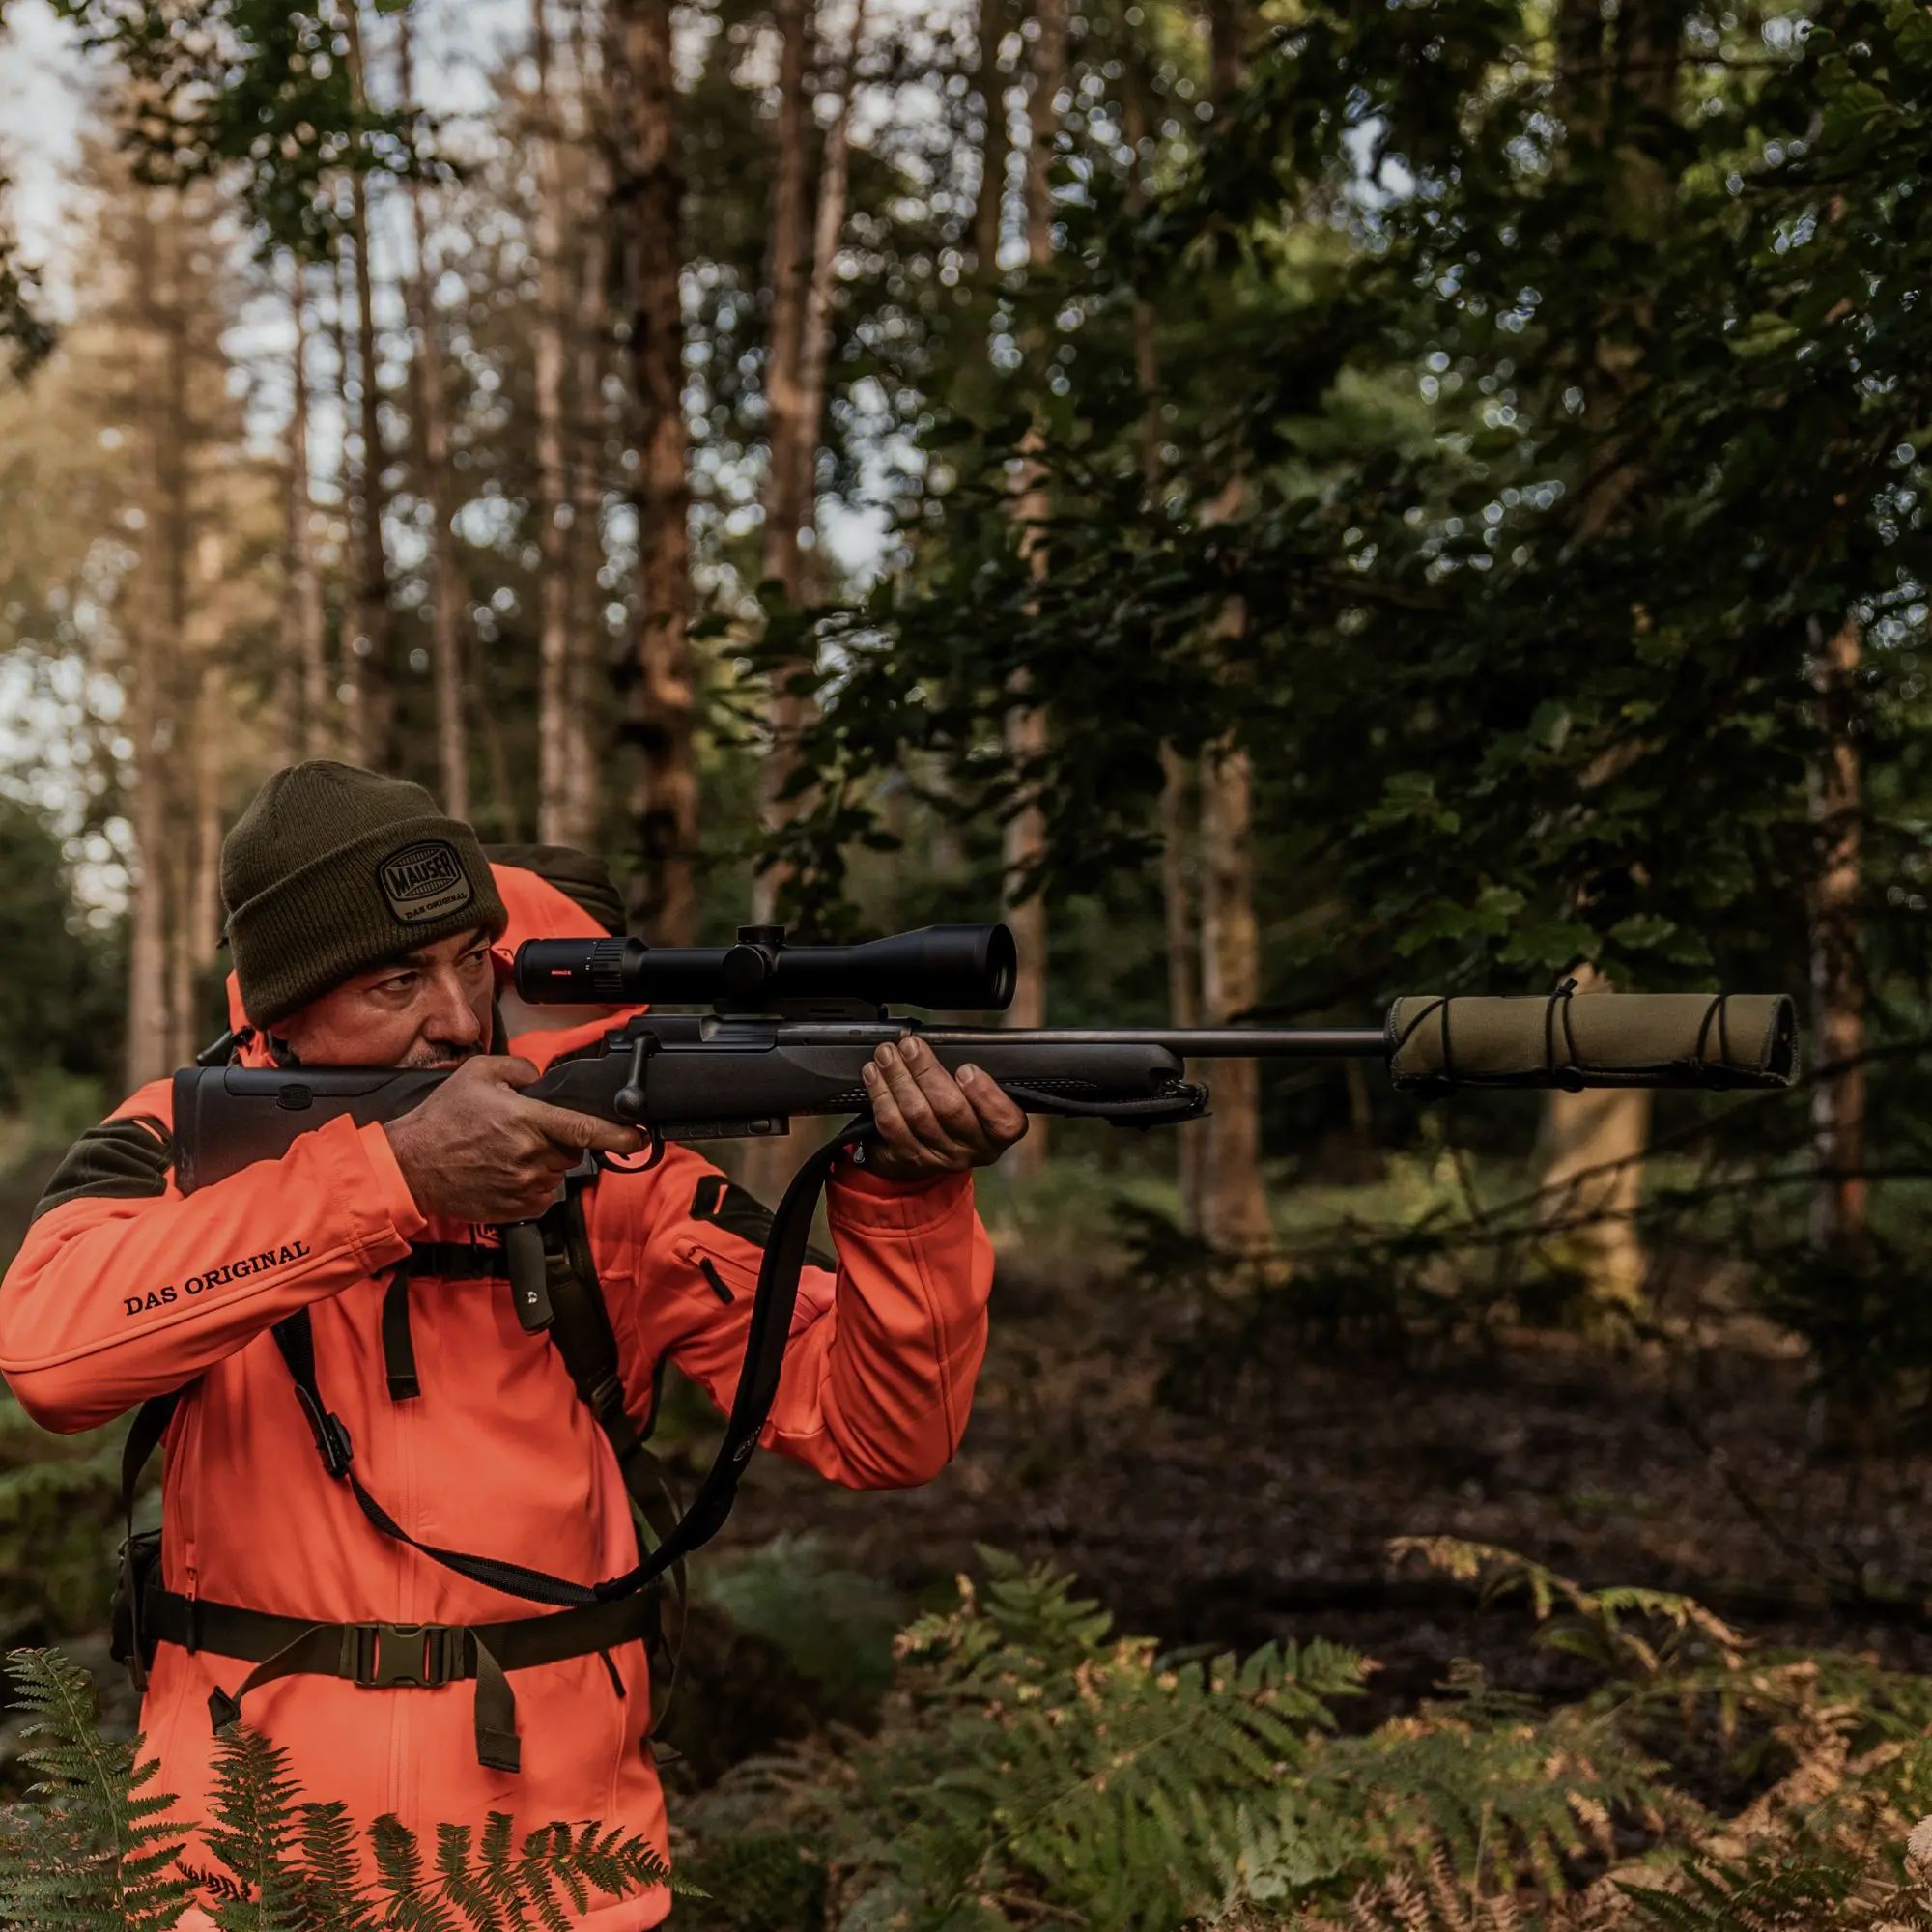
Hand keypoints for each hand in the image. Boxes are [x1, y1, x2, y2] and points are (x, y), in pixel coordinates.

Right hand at [381, 1055, 645, 1222]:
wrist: (411, 1166)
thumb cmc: (442, 1120)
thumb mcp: (477, 1073)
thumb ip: (519, 1068)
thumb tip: (540, 1077)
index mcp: (527, 1121)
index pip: (585, 1129)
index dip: (618, 1135)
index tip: (640, 1137)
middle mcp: (531, 1156)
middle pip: (572, 1150)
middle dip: (560, 1140)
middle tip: (528, 1133)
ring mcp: (524, 1186)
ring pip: (558, 1174)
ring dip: (545, 1163)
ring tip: (509, 1153)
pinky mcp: (515, 1209)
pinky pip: (542, 1196)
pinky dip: (533, 1185)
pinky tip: (506, 1173)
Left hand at [857, 1035, 1028, 1181]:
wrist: (935, 1146)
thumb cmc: (964, 1108)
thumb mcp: (983, 1093)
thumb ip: (976, 1075)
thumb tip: (949, 1044)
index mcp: (1000, 1131)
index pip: (1004, 1120)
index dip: (984, 1094)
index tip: (966, 1068)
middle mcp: (974, 1149)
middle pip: (951, 1109)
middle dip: (926, 1071)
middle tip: (910, 1046)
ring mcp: (941, 1157)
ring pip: (917, 1115)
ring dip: (898, 1078)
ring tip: (887, 1055)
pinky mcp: (911, 1158)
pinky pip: (892, 1127)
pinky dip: (881, 1096)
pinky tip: (875, 1076)